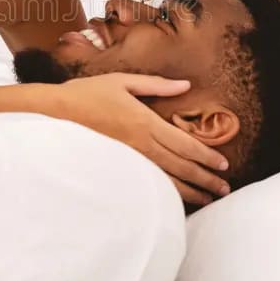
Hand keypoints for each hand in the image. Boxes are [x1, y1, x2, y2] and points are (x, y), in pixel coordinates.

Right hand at [55, 73, 230, 205]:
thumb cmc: (89, 93)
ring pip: (166, 180)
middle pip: (181, 166)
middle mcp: (141, 144)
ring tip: (208, 199)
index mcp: (145, 122)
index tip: (223, 164)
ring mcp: (128, 159)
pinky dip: (165, 193)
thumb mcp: (124, 81)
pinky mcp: (117, 167)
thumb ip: (157, 85)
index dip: (206, 156)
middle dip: (205, 178)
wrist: (55, 113)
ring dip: (190, 191)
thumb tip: (185, 85)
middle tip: (224, 189)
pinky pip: (147, 182)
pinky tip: (175, 199)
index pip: (184, 144)